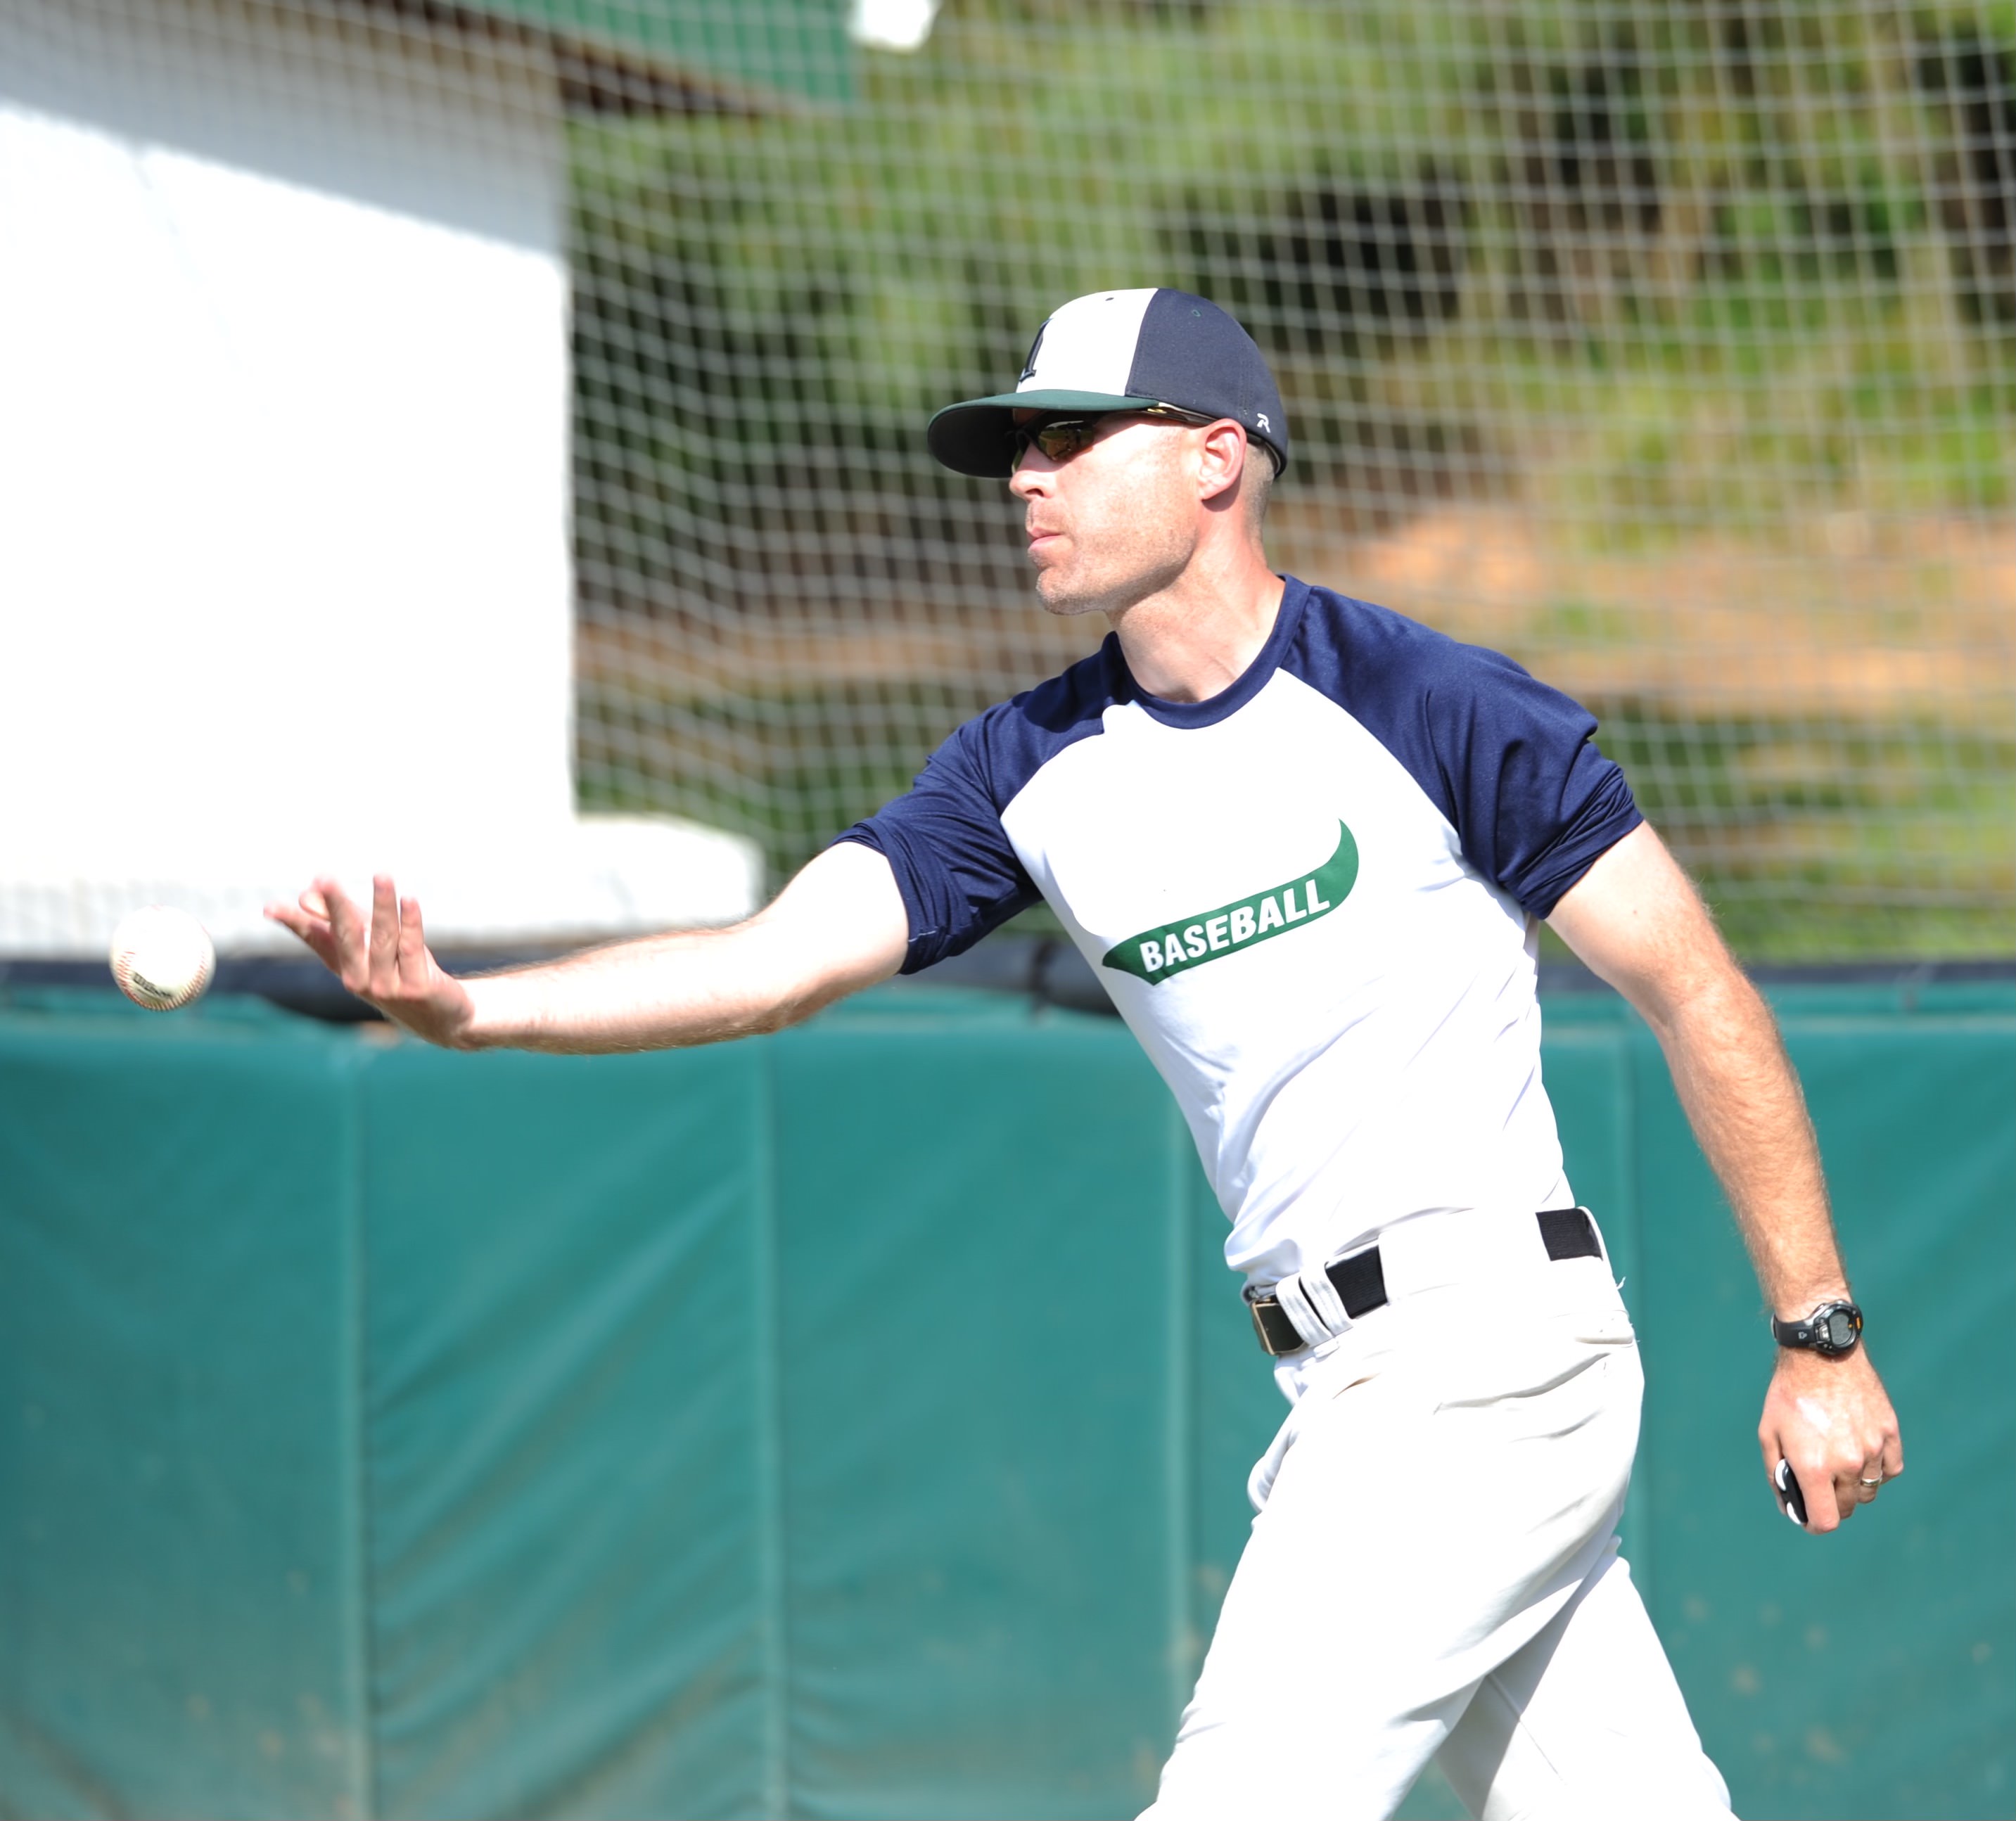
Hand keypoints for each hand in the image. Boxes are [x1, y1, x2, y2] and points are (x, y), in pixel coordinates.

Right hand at [265, 875, 475, 1047]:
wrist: (444, 1016)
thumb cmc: (404, 971)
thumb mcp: (373, 946)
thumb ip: (346, 920)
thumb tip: (308, 894)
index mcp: (345, 966)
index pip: (315, 939)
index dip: (294, 923)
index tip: (269, 908)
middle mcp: (360, 978)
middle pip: (346, 935)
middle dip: (335, 906)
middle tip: (324, 878)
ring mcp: (387, 986)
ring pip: (383, 937)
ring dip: (383, 904)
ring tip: (382, 875)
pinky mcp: (416, 988)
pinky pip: (411, 948)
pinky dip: (410, 922)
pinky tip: (410, 899)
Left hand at [1758, 1346, 1901, 1531]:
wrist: (1820, 1353)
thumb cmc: (1788, 1394)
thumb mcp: (1768, 1434)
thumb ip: (1778, 1475)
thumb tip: (1792, 1508)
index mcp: (1814, 1466)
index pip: (1826, 1521)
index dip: (1815, 1523)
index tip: (1809, 1517)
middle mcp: (1848, 1462)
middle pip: (1847, 1507)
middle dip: (1830, 1503)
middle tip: (1819, 1486)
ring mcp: (1873, 1448)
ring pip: (1869, 1490)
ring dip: (1853, 1486)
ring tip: (1837, 1463)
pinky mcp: (1890, 1433)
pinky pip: (1890, 1469)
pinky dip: (1877, 1470)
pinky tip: (1861, 1455)